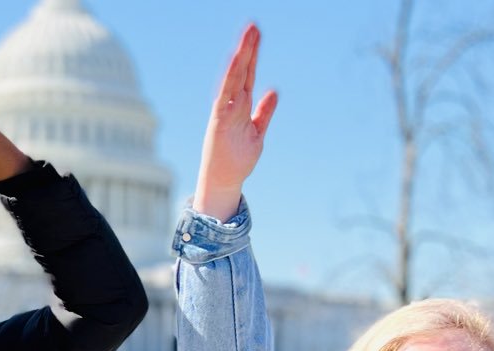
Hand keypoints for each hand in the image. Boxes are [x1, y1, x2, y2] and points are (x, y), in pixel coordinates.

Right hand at [195, 24, 278, 221]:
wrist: (225, 181)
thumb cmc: (238, 159)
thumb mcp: (257, 132)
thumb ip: (264, 112)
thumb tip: (273, 91)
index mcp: (241, 106)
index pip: (248, 75)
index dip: (253, 56)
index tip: (257, 35)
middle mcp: (232, 104)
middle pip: (241, 71)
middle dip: (248, 49)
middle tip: (254, 26)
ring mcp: (225, 110)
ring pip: (234, 78)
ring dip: (241, 58)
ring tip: (248, 37)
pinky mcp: (220, 120)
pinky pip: (226, 96)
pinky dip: (231, 80)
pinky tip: (237, 64)